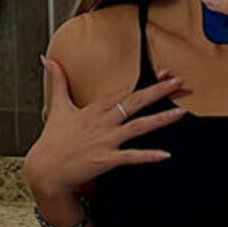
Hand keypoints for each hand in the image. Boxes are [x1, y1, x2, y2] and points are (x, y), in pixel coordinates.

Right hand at [24, 55, 186, 199]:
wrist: (46, 168)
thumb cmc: (53, 139)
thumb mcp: (57, 106)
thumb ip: (58, 81)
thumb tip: (47, 58)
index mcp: (96, 108)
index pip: (126, 89)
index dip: (147, 80)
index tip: (165, 73)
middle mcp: (104, 121)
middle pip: (136, 102)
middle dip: (159, 91)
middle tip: (178, 82)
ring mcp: (106, 140)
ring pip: (139, 127)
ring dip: (161, 119)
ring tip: (181, 112)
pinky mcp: (106, 159)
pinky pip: (132, 156)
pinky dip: (148, 156)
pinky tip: (165, 154)